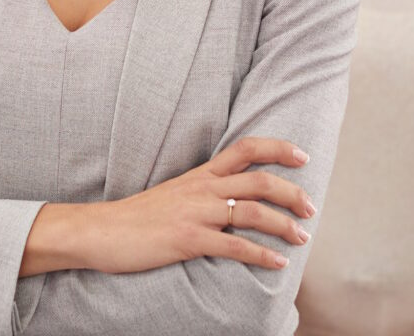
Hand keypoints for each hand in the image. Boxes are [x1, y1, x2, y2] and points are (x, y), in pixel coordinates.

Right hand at [84, 137, 314, 272]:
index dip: (277, 149)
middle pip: (258, 180)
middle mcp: (202, 188)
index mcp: (200, 174)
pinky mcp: (187, 239)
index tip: (303, 156)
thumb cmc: (137, 216)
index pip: (245, 149)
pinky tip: (277, 264)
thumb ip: (203, 192)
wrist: (101, 230)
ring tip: (303, 238)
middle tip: (312, 207)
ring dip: (283, 225)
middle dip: (291, 192)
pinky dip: (260, 255)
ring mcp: (195, 213)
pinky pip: (233, 246)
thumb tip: (232, 200)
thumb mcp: (174, 193)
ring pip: (251, 211)